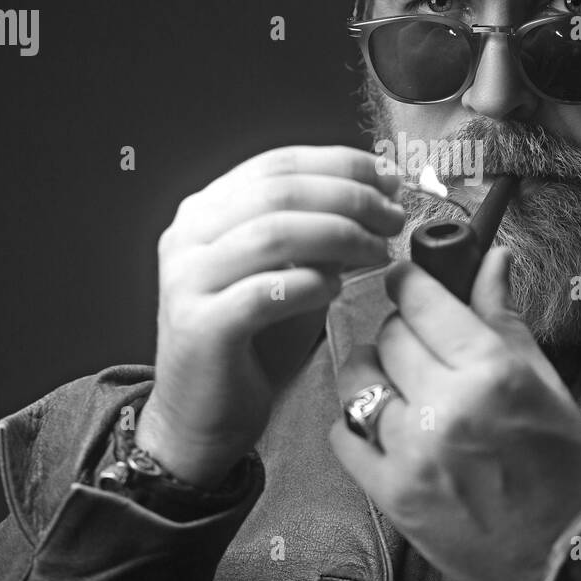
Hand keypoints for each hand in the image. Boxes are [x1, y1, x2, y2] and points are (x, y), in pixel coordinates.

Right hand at [138, 146, 404, 488]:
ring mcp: (187, 279)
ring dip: (339, 236)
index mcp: (207, 210)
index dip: (341, 165)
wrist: (200, 417)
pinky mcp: (198, 326)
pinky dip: (309, 284)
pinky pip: (263, 292)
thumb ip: (317, 234)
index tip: (389, 178)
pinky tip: (336, 290)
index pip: (279, 163)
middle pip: (280, 193)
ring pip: (273, 234)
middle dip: (350, 199)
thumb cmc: (251, 344)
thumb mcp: (287, 272)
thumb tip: (378, 199)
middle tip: (393, 217)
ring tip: (377, 252)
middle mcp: (189, 236)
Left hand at [329, 246, 580, 580]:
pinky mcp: (391, 492)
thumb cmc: (562, 465)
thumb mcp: (543, 381)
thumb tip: (491, 260)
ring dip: (372, 371)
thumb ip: (503, 318)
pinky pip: (345, 435)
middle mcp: (446, 407)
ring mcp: (412, 451)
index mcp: (490, 372)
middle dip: (400, 331)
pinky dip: (356, 422)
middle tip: (416, 341)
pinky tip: (380, 421)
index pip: (424, 302)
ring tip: (394, 379)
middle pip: (390, 337)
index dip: (408, 282)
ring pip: (358, 381)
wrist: (564, 548)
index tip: (403, 279)